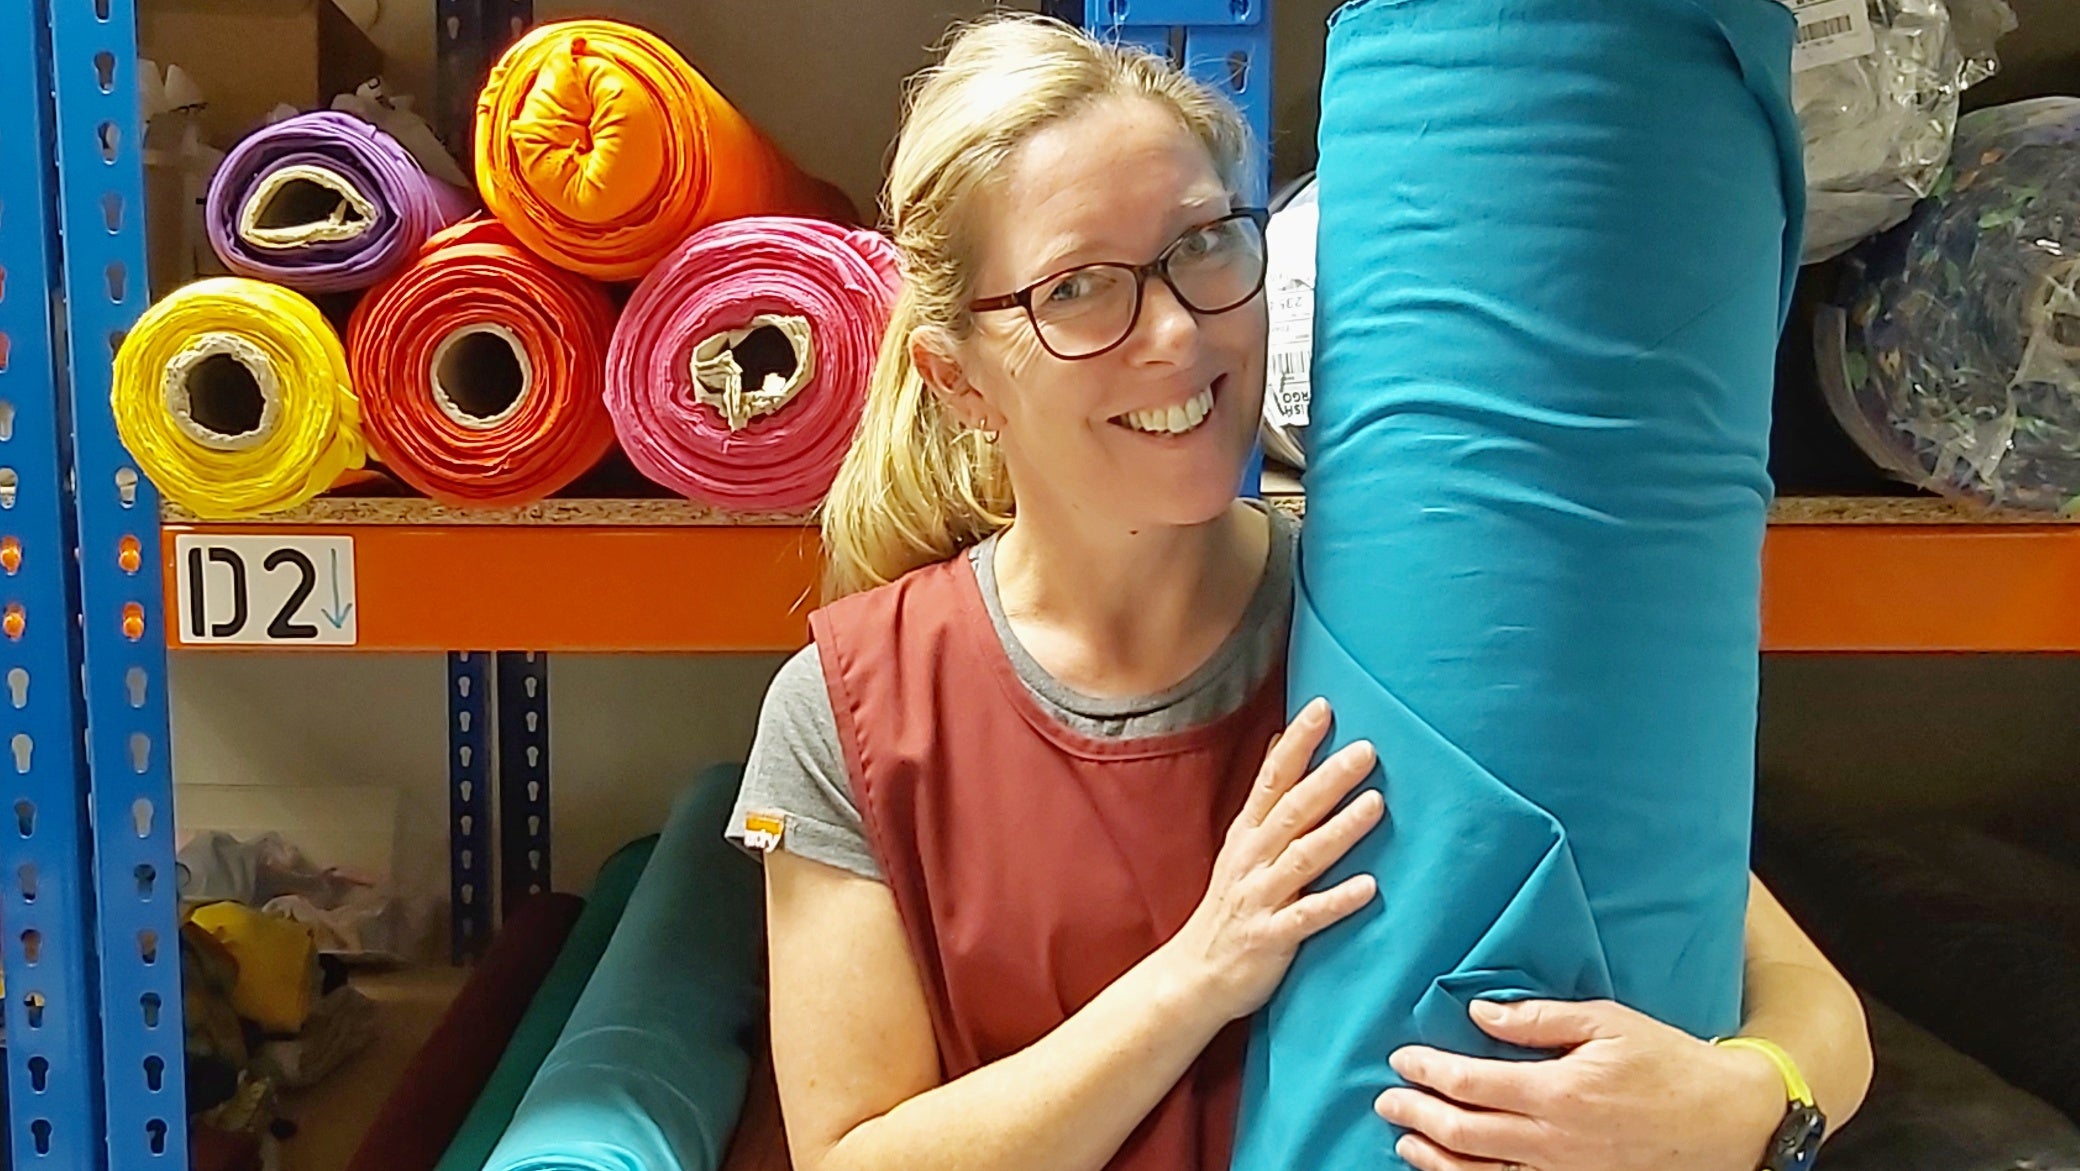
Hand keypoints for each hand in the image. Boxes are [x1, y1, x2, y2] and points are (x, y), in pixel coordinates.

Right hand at [1159, 697, 1383, 1024]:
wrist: (1193, 976)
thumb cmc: (1229, 907)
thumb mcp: (1241, 846)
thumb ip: (1266, 799)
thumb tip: (1282, 742)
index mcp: (1248, 834)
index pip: (1273, 778)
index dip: (1297, 742)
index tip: (1324, 706)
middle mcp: (1253, 860)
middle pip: (1293, 811)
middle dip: (1329, 778)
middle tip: (1366, 749)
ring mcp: (1261, 898)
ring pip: (1303, 858)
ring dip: (1340, 830)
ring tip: (1375, 804)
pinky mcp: (1271, 938)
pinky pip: (1307, 917)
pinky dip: (1337, 901)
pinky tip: (1370, 888)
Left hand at [1374, 998, 1786, 1170]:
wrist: (1729, 1121)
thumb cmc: (1670, 1063)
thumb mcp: (1608, 1023)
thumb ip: (1540, 1020)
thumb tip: (1480, 1015)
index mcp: (1557, 1092)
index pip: (1471, 1083)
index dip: (1428, 1071)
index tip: (1402, 1058)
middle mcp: (1553, 1142)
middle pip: (1463, 1132)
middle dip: (1417, 1114)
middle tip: (1387, 1099)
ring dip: (1434, 1157)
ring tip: (1406, 1140)